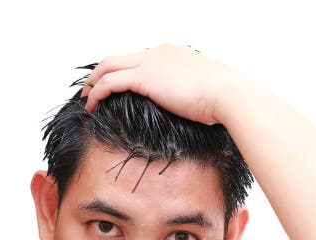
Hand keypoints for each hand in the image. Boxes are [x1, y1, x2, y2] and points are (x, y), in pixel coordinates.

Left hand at [79, 43, 240, 125]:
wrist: (230, 94)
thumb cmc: (226, 99)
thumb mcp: (208, 92)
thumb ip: (194, 94)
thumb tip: (195, 109)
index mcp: (173, 54)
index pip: (139, 58)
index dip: (124, 71)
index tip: (117, 86)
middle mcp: (159, 53)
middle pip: (118, 58)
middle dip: (101, 73)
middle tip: (91, 90)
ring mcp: (150, 62)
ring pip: (108, 66)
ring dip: (93, 83)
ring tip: (86, 100)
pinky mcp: (144, 78)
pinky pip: (110, 82)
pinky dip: (96, 93)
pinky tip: (91, 107)